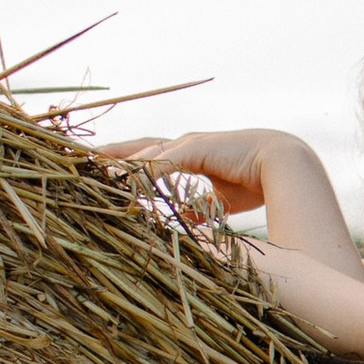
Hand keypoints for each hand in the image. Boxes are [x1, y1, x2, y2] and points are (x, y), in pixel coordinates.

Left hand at [95, 127, 275, 214]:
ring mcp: (189, 144)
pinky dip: (142, 170)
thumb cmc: (256, 180)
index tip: (98, 170)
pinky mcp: (197, 148)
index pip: (147, 157)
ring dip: (119, 164)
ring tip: (92, 173)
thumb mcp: (219, 200)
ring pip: (145, 153)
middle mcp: (184, 145)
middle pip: (137, 148)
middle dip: (109, 154)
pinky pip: (163, 160)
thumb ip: (199, 207)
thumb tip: (185, 219)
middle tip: (78, 160)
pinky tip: (124, 179)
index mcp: (189, 155)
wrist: (285, 165)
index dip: (124, 163)